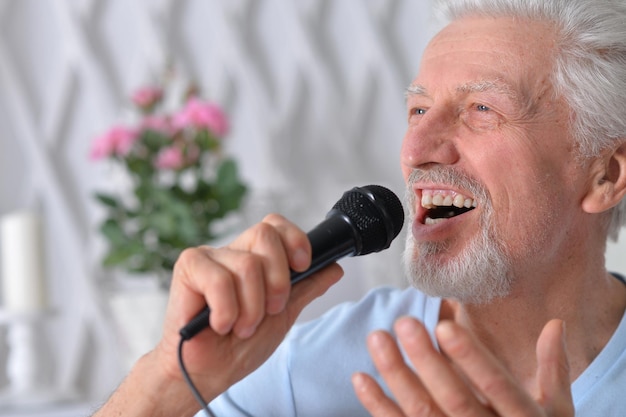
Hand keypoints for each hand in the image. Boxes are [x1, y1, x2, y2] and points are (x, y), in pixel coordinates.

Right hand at [153, 214, 343, 402]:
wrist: (208, 374)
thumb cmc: (239, 346)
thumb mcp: (283, 316)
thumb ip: (306, 289)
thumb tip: (335, 268)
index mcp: (254, 258)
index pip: (275, 225)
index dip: (294, 239)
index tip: (303, 266)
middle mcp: (232, 252)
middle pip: (264, 234)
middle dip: (277, 279)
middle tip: (270, 310)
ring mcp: (208, 258)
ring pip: (247, 265)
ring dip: (251, 308)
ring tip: (242, 327)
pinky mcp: (188, 268)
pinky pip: (220, 281)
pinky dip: (227, 311)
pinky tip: (220, 325)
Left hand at [352, 317, 573, 416]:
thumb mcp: (556, 412)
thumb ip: (553, 369)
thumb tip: (554, 323)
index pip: (496, 385)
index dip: (471, 358)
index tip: (446, 326)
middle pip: (453, 398)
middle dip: (426, 361)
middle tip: (404, 323)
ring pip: (422, 412)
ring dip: (396, 376)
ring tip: (377, 339)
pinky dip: (379, 406)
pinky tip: (360, 378)